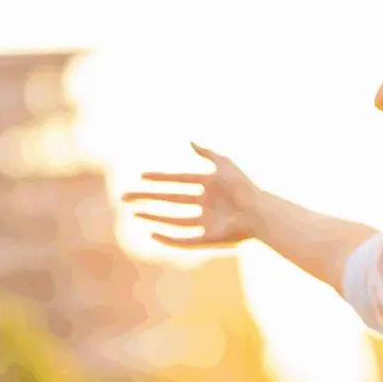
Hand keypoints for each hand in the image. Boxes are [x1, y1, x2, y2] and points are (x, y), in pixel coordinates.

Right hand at [121, 143, 260, 247]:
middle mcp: (206, 204)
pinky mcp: (208, 239)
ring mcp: (206, 222)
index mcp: (209, 186)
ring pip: (173, 220)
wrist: (258, 211)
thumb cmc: (243, 186)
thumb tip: (190, 141)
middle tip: (125, 196)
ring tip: (134, 212)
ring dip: (153, 216)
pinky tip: (152, 233)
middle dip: (148, 198)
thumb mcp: (225, 164)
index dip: (160, 178)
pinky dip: (168, 238)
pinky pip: (183, 240)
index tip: (141, 176)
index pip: (178, 180)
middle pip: (170, 200)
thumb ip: (207, 152)